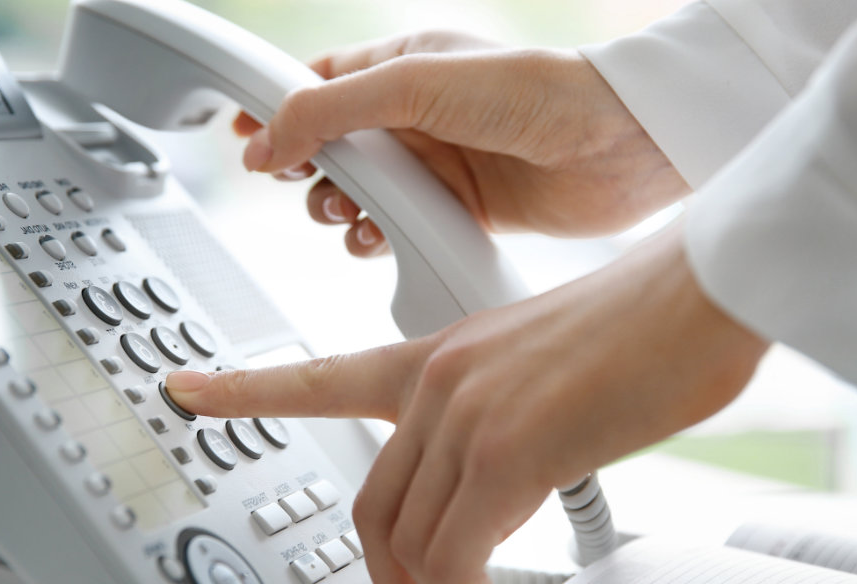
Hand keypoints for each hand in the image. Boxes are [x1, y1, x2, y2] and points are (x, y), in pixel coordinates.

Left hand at [165, 225, 767, 583]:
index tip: (187, 389)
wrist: (698, 296)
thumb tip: (495, 495)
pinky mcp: (505, 451)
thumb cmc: (640, 331)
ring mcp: (462, 416)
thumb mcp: (541, 373)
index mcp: (436, 358)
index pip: (318, 376)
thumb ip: (496, 427)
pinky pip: (455, 559)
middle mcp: (435, 385)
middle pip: (370, 508)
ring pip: (408, 543)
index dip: (243, 389)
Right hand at [235, 31, 689, 256]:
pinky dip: (374, 240)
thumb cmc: (534, 91)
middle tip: (310, 184)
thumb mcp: (414, 84)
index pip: (315, 85)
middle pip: (328, 148)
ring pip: (356, 196)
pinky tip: (379, 238)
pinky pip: (392, 230)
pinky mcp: (455, 209)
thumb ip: (330, 109)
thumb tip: (265, 140)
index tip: (239, 137)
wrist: (617, 146)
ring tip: (352, 215)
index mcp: (399, 69)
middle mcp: (413, 118)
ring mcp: (433, 166)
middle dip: (307, 170)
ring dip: (339, 211)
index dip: (273, 110)